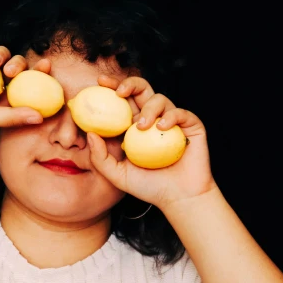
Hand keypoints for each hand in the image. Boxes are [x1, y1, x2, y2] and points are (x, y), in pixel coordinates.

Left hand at [87, 75, 216, 208]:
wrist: (178, 198)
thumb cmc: (148, 187)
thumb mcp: (117, 175)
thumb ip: (100, 157)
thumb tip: (91, 133)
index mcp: (135, 126)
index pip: (123, 101)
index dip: (112, 87)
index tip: (99, 84)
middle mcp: (153, 119)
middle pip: (142, 90)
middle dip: (130, 83)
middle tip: (119, 92)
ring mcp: (172, 122)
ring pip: (160, 99)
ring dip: (149, 108)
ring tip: (143, 126)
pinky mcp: (191, 126)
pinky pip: (181, 113)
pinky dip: (171, 116)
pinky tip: (162, 126)